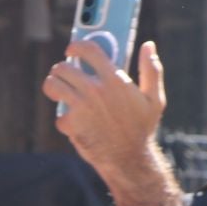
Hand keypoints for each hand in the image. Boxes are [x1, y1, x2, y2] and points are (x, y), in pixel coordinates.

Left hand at [44, 39, 166, 180]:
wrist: (129, 159)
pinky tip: (75, 123)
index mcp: (114, 79)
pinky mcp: (71, 124)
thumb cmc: (142, 128)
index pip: (88, 50)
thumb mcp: (154, 99)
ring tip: (58, 91)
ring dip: (53, 87)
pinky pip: (58, 115)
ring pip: (52, 85)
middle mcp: (95, 90)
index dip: (76, 46)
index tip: (72, 49)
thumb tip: (148, 46)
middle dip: (60, 70)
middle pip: (62, 67)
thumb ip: (151, 70)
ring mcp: (80, 107)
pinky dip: (64, 120)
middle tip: (63, 75)